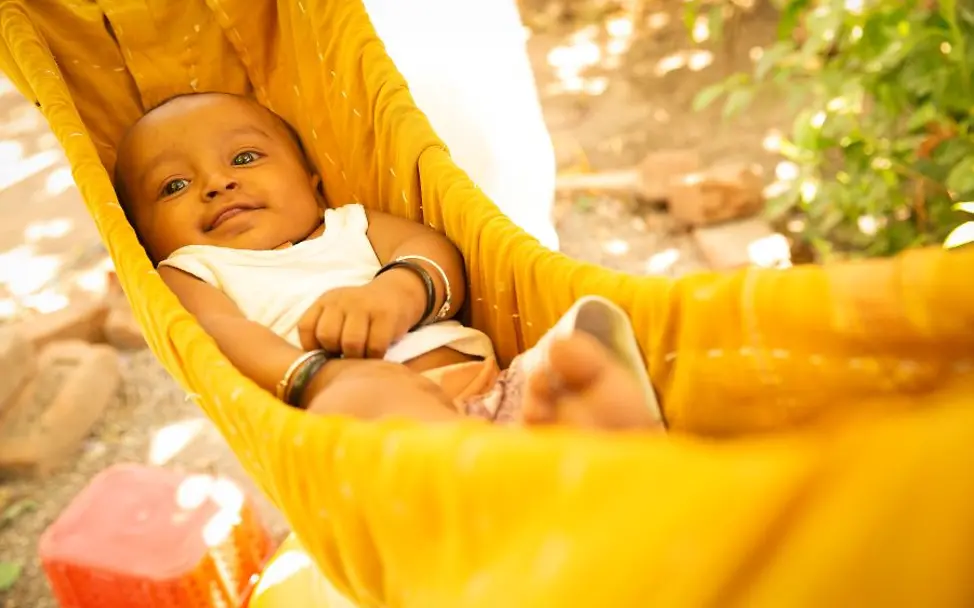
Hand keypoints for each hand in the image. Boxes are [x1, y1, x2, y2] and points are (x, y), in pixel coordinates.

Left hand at [296, 271, 426, 358]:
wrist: (397, 293)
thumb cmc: (362, 314)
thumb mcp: (338, 314)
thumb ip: (323, 331)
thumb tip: (314, 364)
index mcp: (326, 301)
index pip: (305, 327)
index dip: (312, 347)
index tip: (325, 352)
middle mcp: (342, 300)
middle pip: (327, 336)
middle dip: (336, 352)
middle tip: (346, 354)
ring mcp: (364, 306)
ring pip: (351, 343)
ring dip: (356, 357)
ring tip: (362, 355)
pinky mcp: (386, 315)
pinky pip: (375, 346)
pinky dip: (375, 356)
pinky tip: (376, 353)